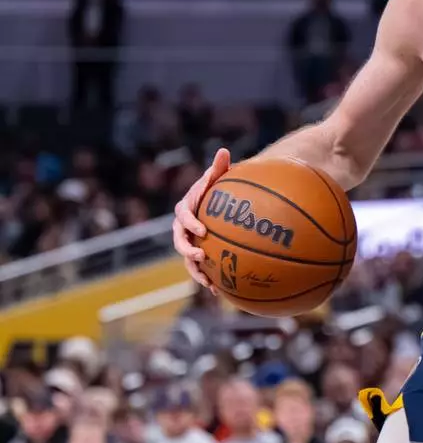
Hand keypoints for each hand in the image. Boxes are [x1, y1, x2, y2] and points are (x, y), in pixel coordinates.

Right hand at [172, 147, 230, 291]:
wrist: (219, 204)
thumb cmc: (219, 188)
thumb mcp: (218, 178)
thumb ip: (219, 168)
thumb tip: (224, 151)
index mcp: (185, 208)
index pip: (183, 216)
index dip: (190, 223)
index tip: (202, 230)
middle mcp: (182, 227)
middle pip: (179, 240)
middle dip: (187, 249)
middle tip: (201, 254)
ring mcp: (188, 242)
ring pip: (186, 259)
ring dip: (195, 270)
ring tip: (207, 281)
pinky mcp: (197, 254)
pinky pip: (199, 269)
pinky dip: (207, 279)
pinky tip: (219, 291)